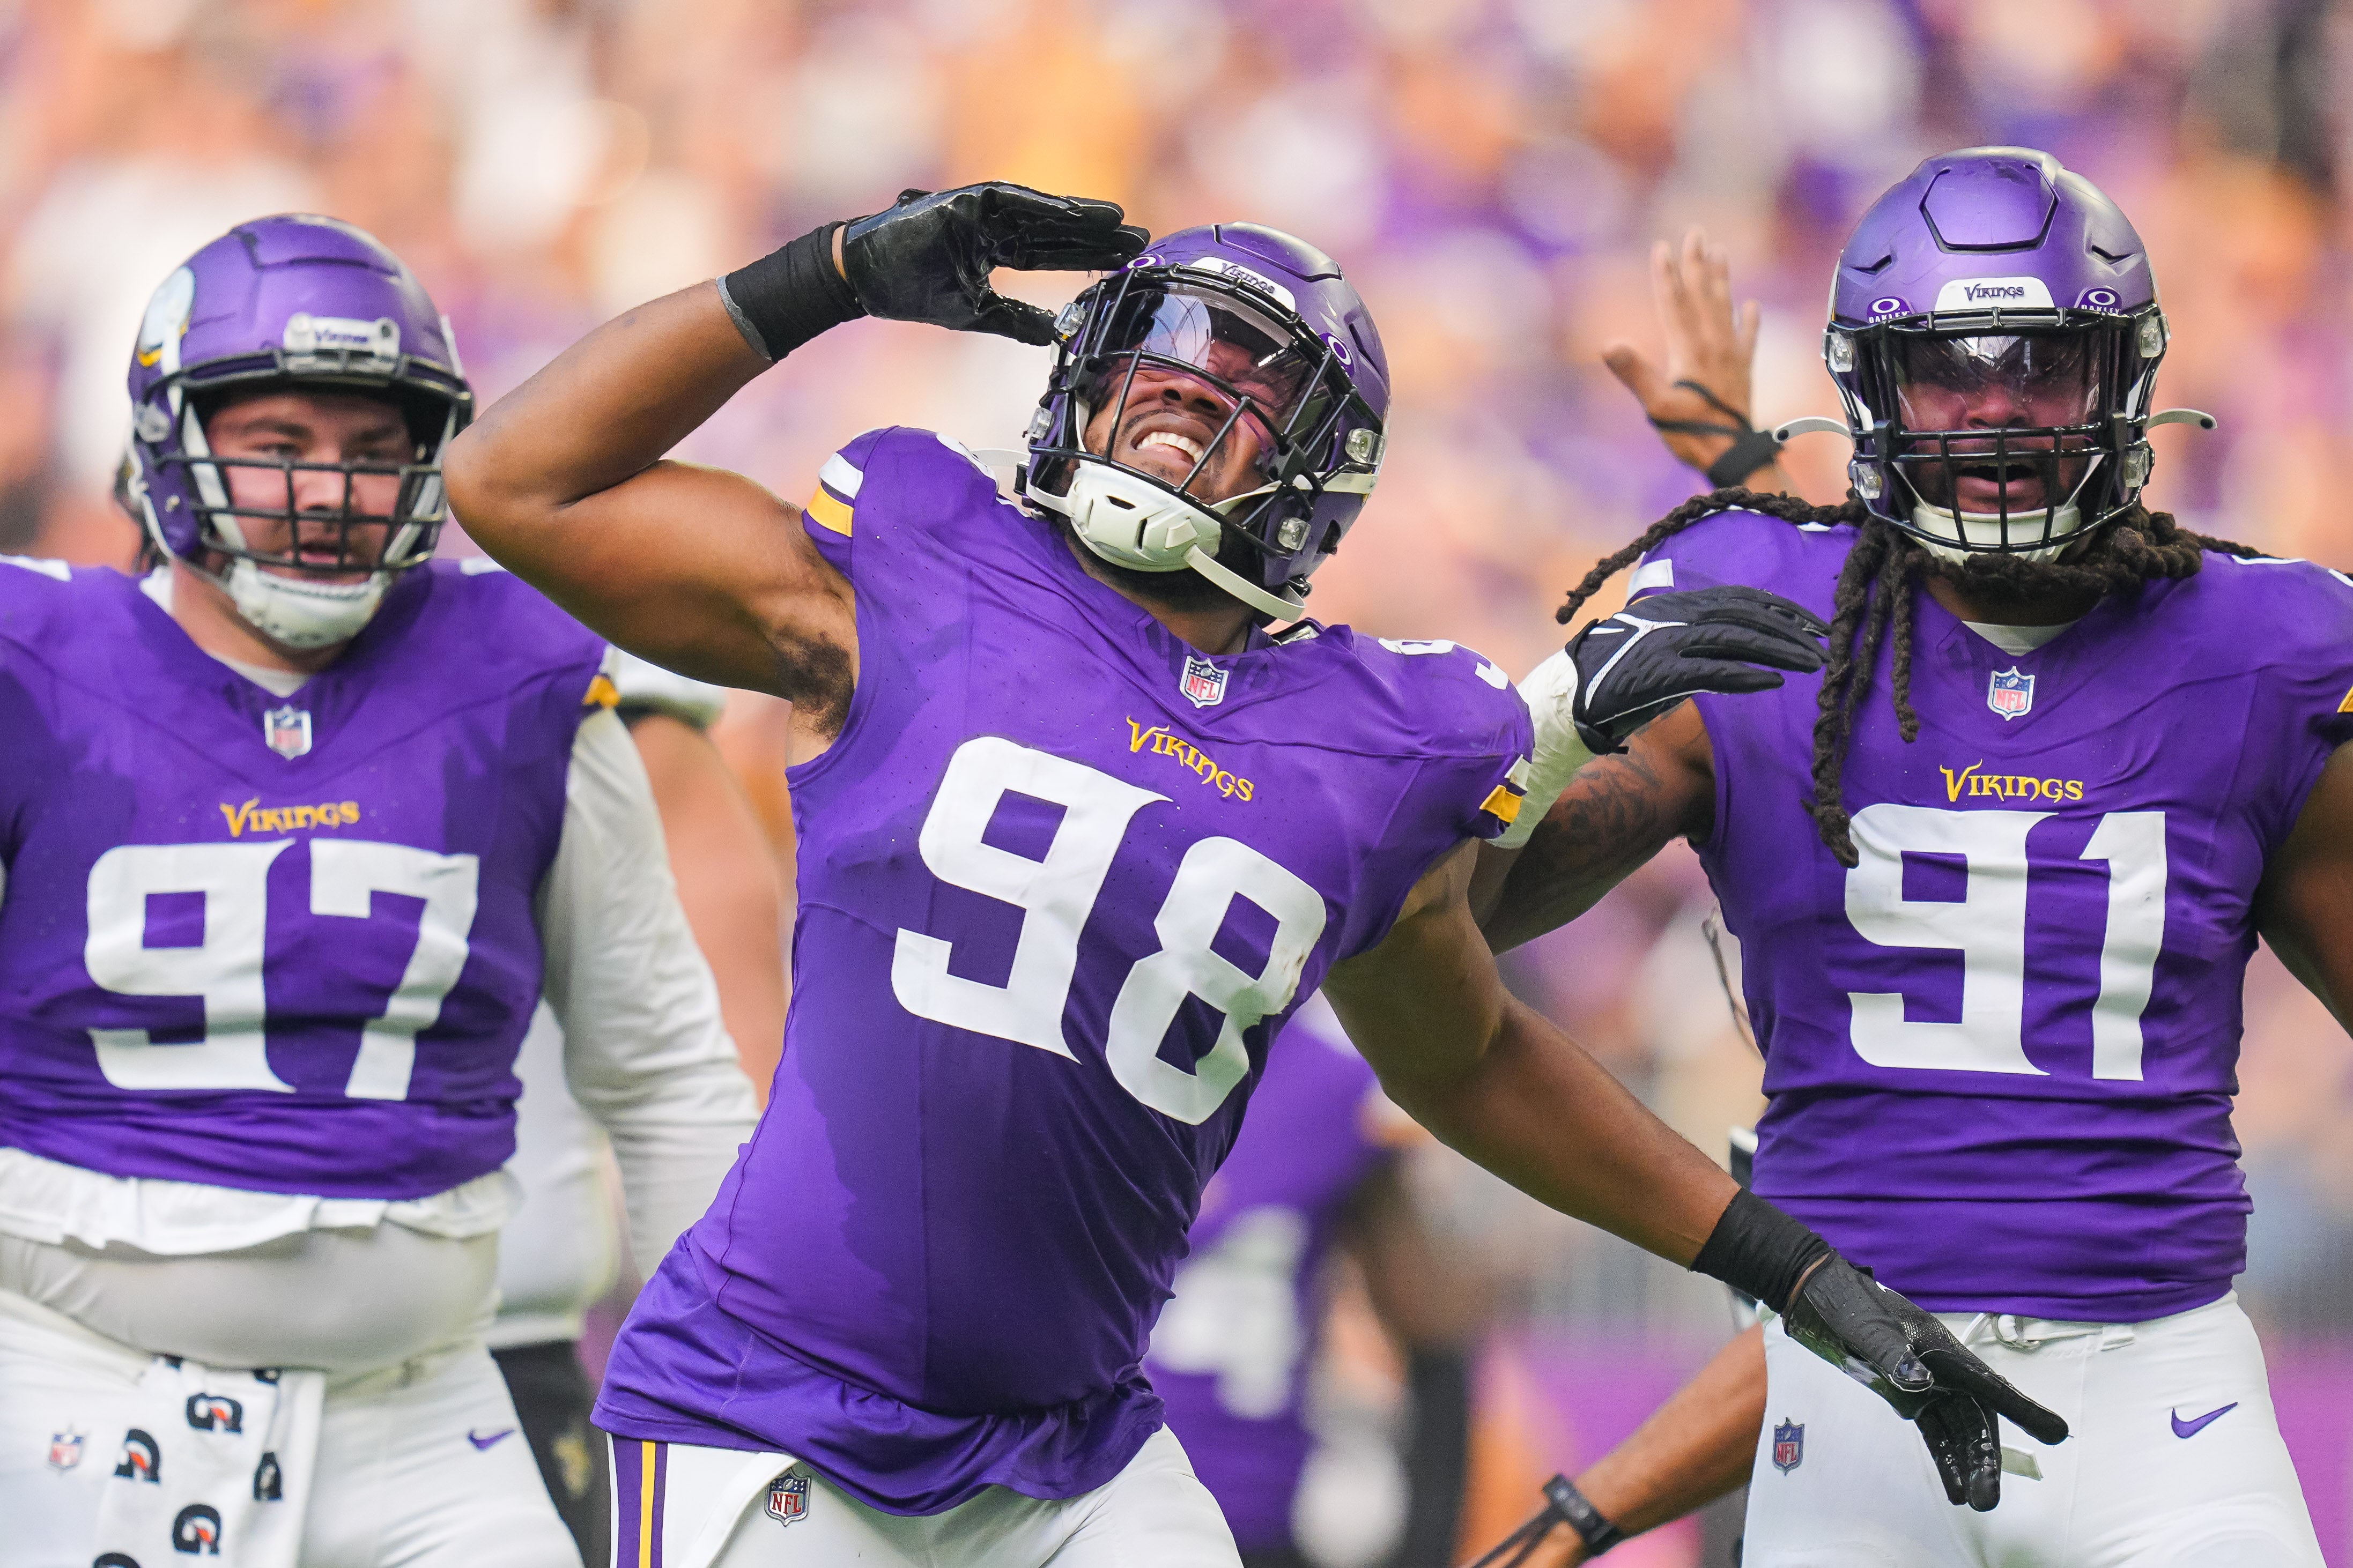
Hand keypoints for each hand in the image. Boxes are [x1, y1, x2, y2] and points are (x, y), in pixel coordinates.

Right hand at [839, 183, 1148, 345]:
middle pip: (1057, 232)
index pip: (1053, 255)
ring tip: (1119, 221)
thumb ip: (1015, 320)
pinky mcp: (962, 200)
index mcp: (997, 251)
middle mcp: (995, 226)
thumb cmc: (913, 291)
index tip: (1129, 263)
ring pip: (1040, 213)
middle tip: (1142, 239)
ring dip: (1079, 216)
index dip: (1090, 258)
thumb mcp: (974, 313)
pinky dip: (1042, 207)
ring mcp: (979, 210)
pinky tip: (1075, 213)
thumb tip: (1055, 333)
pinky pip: (1010, 201)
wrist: (866, 278)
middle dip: (1098, 236)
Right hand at [1563, 586, 1826, 753]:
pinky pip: (1712, 672)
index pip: (1741, 597)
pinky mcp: (1660, 674)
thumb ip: (1696, 641)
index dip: (1782, 608)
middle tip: (1826, 643)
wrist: (1569, 696)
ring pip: (1737, 638)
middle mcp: (1674, 616)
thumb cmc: (1615, 676)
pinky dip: (1745, 676)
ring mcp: (1666, 643)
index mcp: (1675, 605)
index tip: (1814, 622)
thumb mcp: (1659, 645)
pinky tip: (1772, 682)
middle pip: (1746, 613)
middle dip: (1792, 627)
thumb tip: (1740, 652)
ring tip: (1813, 664)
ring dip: (1780, 650)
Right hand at [1603, 228, 1780, 486]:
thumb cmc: (1692, 434)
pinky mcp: (1744, 371)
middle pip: (1703, 296)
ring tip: (1721, 252)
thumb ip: (1635, 373)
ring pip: (1725, 307)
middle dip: (1697, 263)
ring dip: (1721, 279)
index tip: (1662, 247)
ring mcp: (1731, 357)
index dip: (1666, 276)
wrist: (1732, 456)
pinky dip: (1749, 320)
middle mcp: (1713, 345)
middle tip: (1696, 232)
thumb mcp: (1657, 406)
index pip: (1674, 304)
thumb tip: (1609, 344)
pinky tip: (1751, 306)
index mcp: (1690, 350)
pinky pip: (1748, 338)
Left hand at [1782, 1257, 2069, 1510]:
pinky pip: (1934, 1432)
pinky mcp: (1907, 1394)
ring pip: (1959, 1430)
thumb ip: (1890, 1354)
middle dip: (1987, 1459)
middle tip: (1988, 1499)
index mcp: (1940, 1348)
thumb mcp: (1863, 1326)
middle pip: (1976, 1418)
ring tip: (1977, 1502)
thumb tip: (1922, 1384)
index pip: (1989, 1385)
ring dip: (1969, 1465)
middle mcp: (1942, 1368)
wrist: (1815, 1294)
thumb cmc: (1843, 1302)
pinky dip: (1946, 1458)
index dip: (2024, 1410)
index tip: (2057, 1433)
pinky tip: (1954, 1488)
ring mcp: (1926, 1383)